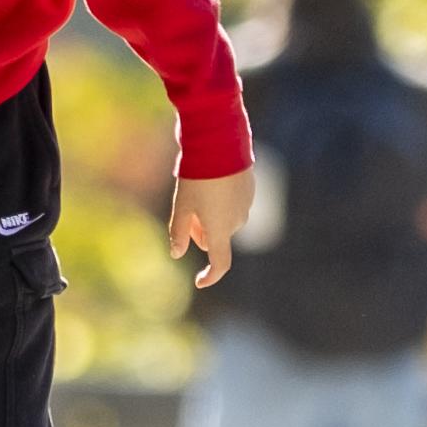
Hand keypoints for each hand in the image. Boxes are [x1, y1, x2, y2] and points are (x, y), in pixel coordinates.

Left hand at [166, 168, 252, 288]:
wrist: (220, 144)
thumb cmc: (197, 177)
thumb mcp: (181, 205)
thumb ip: (178, 232)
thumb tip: (176, 254)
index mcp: (220, 230)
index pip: (220, 264)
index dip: (210, 276)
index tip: (199, 281)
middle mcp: (237, 222)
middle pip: (216, 237)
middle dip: (202, 231)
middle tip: (186, 211)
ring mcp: (246, 206)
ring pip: (225, 220)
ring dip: (212, 215)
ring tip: (198, 189)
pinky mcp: (249, 190)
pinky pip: (233, 204)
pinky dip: (222, 201)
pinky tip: (212, 181)